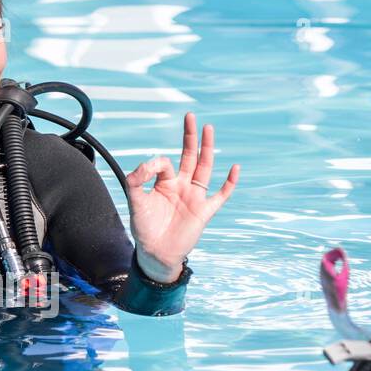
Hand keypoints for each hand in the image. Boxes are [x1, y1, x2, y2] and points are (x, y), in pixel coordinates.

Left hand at [126, 112, 238, 282]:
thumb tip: (144, 166)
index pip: (164, 163)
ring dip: (207, 149)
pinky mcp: (204, 211)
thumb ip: (136, 181)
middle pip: (189, 156)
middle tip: (190, 116)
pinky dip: (229, 183)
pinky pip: (220, 195)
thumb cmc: (145, 229)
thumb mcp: (135, 202)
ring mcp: (194, 197)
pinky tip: (235, 168)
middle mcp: (181, 186)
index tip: (144, 173)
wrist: (155, 254)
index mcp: (165, 183)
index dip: (155, 163)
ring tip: (208, 129)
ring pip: (204, 168)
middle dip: (189, 137)